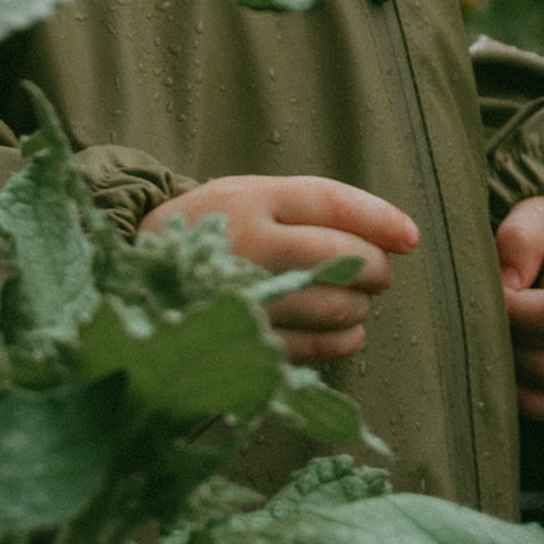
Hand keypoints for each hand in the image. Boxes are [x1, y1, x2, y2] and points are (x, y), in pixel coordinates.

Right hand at [139, 175, 417, 360]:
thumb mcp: (247, 198)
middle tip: (378, 274)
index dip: (379, 219)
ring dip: (360, 307)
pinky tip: (346, 332)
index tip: (411, 237)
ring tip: (356, 301)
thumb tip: (395, 238)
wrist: (132, 278)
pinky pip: (315, 345)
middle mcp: (245, 245)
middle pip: (341, 256)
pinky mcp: (242, 341)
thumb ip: (311, 210)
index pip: (330, 202)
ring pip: (334, 305)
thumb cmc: (212, 232)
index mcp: (247, 199)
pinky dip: (344, 340)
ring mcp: (243, 296)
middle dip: (375, 269)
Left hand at [495, 196, 543, 421]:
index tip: (487, 294)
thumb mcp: (539, 212)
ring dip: (513, 365)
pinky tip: (509, 378)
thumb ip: (520, 238)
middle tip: (482, 313)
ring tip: (493, 335)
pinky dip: (534, 401)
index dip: (514, 311)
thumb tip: (506, 286)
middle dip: (507, 337)